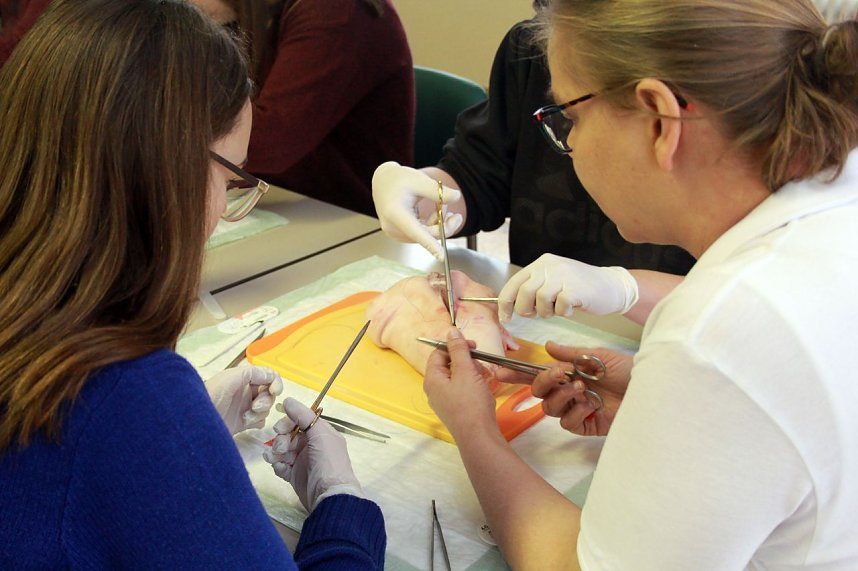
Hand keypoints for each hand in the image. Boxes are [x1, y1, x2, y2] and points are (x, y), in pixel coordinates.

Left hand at [205, 366, 282, 433]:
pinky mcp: (243, 423)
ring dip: (260, 412)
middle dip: (266, 400)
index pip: (268, 376)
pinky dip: (257, 422)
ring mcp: (245, 408)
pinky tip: (247, 423)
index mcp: (243, 378)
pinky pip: (260, 421)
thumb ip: (253, 373)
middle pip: (269, 393)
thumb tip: (271, 376)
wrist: (196, 421)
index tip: (275, 391)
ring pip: (266, 408)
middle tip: (254, 406)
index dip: (275, 382)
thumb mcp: (231, 377)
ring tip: (245, 417)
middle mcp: (246, 392)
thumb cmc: (211, 395)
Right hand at [263, 397, 361, 511]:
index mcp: (321, 433)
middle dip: (280, 439)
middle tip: (281, 448)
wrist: (329, 495)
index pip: (299, 421)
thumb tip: (287, 400)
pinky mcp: (294, 475)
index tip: (279, 428)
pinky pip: (281, 465)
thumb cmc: (328, 461)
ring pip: (282, 450)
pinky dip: (278, 465)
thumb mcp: (320, 434)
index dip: (287, 423)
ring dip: (276, 452)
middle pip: (288, 435)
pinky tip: (280, 468)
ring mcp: (302, 460)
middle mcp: (311, 445)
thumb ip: (303, 416)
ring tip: (275, 459)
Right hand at [372, 161, 462, 260]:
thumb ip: (438, 191)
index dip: (431, 245)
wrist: (383, 181)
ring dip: (438, 224)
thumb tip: (457, 197)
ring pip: (425, 236)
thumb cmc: (399, 179)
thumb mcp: (420, 180)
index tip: (441, 256)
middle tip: (457, 216)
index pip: (416, 232)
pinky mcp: (399, 234)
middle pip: (426, 235)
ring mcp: (395, 233)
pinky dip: (431, 225)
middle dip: (444, 227)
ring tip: (442, 205)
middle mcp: (392, 227)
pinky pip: (421, 235)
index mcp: (395, 213)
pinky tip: (435, 212)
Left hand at [423, 328, 498, 438]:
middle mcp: (435, 390)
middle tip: (481, 362)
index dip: (455, 346)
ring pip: (458, 377)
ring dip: (472, 372)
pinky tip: (484, 388)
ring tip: (484, 377)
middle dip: (466, 360)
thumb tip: (451, 332)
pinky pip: (463, 389)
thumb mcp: (465, 371)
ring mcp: (445, 401)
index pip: (438, 353)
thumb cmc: (470, 403)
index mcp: (432, 379)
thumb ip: (458, 349)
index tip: (472, 346)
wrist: (478, 436)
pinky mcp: (456, 409)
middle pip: (448, 365)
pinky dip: (474, 384)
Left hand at [497, 254, 638, 321]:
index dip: (505, 303)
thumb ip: (534, 289)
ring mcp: (563, 275)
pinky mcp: (575, 288)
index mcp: (541, 263)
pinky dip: (563, 312)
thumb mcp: (554, 281)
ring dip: (546, 312)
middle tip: (536, 314)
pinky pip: (559, 306)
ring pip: (540, 300)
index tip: (505, 317)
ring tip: (558, 309)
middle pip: (524, 292)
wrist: (612, 286)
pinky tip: (572, 308)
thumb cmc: (581, 288)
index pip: (514, 283)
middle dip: (525, 310)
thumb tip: (511, 307)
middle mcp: (549, 266)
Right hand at [497, 343, 631, 435]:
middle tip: (560, 374)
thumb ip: (571, 354)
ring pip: (550, 408)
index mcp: (569, 373)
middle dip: (544, 381)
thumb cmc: (629, 371)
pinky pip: (568, 422)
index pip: (537, 374)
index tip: (499, 372)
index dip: (517, 374)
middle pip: (539, 392)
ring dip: (562, 395)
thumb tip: (548, 346)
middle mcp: (568, 391)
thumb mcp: (599, 356)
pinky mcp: (586, 425)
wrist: (652, 389)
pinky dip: (577, 411)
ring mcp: (576, 409)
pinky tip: (592, 404)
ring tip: (582, 388)